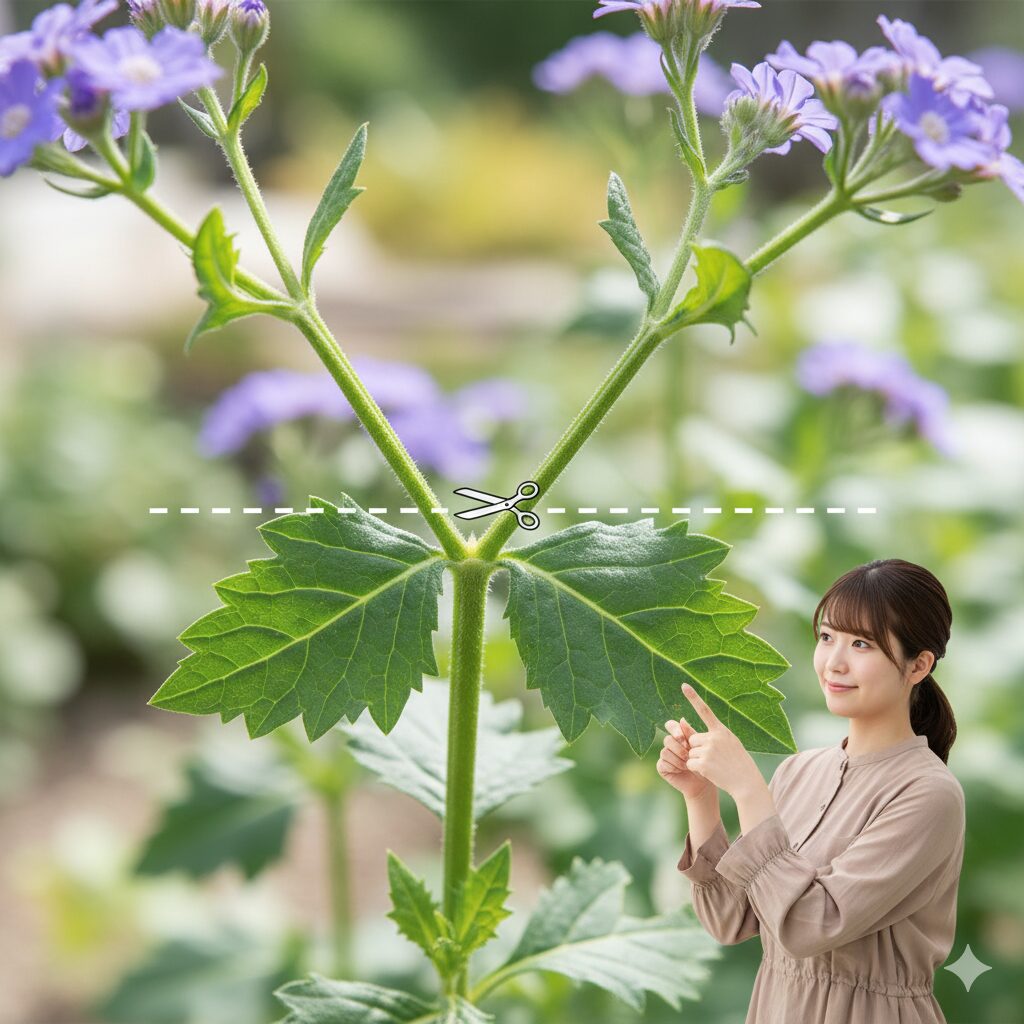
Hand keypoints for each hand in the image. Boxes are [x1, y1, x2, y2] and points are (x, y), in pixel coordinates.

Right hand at [657, 715, 711, 799]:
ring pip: (665, 751)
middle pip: (667, 739)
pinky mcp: (662, 766)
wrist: (703, 782)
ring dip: (677, 759)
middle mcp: (670, 744)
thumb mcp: (699, 746)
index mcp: (678, 736)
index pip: (670, 725)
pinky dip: (673, 766)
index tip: (681, 737)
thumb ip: (690, 734)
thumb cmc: (704, 762)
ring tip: (687, 765)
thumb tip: (682, 719)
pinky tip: (680, 771)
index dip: (674, 729)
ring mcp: (665, 755)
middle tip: (688, 756)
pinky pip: (662, 762)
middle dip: (679, 748)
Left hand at [679, 682, 760, 799]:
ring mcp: (708, 750)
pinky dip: (696, 769)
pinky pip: (689, 763)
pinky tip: (710, 772)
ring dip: (698, 760)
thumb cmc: (738, 763)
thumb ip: (715, 735)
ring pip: (690, 752)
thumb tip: (695, 729)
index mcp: (722, 731)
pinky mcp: (703, 763)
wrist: (747, 783)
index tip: (683, 685)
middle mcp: (714, 737)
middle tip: (713, 758)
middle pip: (692, 739)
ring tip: (715, 766)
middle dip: (697, 748)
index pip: (705, 711)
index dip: (693, 697)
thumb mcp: (731, 743)